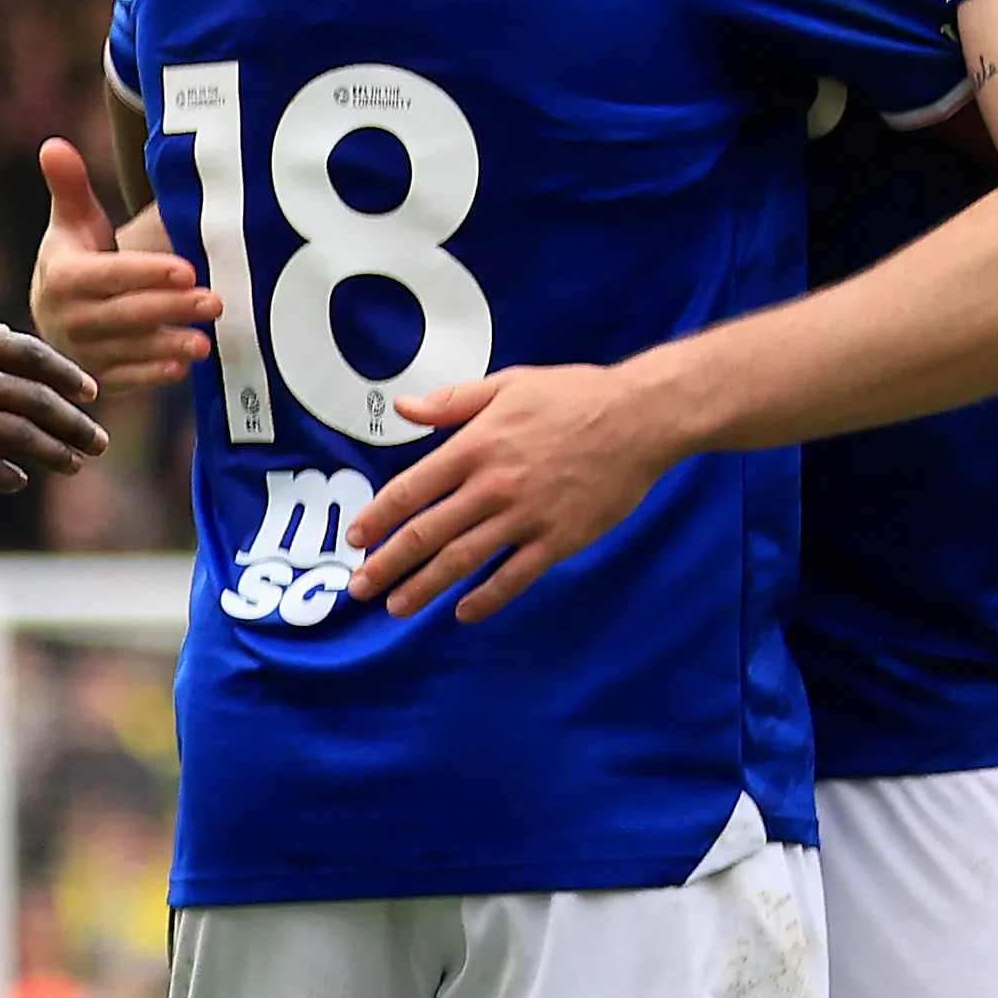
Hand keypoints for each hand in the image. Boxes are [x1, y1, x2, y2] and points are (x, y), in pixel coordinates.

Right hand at [0, 318, 104, 488]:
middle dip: (73, 423)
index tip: (90, 392)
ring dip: (51, 453)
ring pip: (15, 435)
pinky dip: (5, 474)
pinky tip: (18, 481)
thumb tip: (4, 335)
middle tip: (98, 442)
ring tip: (73, 465)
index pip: (30, 355)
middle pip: (34, 399)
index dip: (66, 375)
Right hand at [31, 141, 215, 393]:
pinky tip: (184, 365)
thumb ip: (69, 186)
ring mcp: (82, 352)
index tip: (188, 268)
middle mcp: (66, 319)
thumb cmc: (76, 255)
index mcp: (61, 278)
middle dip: (172, 309)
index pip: (109, 275)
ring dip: (169, 346)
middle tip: (217, 301)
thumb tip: (53, 145)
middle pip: (125, 314)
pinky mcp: (98, 377)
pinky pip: (128, 378)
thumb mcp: (72, 221)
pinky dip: (154, 374)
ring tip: (206, 341)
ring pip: (130, 350)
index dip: (147, 273)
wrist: (57, 309)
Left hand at [342, 363, 693, 619]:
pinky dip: (486, 598)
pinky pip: (515, 576)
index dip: (377, 519)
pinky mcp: (560, 538)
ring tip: (396, 607)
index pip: (410, 491)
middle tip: (359, 589)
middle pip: (426, 534)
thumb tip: (404, 407)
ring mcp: (526, 515)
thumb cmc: (575, 396)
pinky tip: (463, 612)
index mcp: (475, 447)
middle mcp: (493, 486)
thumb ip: (452, 402)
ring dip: (424, 587)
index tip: (355, 540)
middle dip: (387, 565)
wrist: (642, 417)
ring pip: (463, 560)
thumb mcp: (508, 384)